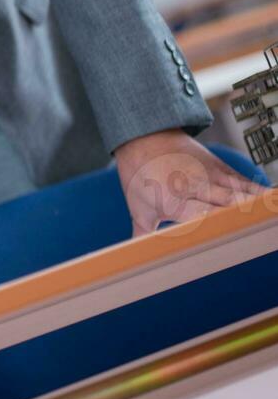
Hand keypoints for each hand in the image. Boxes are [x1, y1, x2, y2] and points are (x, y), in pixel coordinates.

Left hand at [114, 129, 264, 236]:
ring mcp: (211, 175)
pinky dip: (260, 194)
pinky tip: (271, 206)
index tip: (230, 247)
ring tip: (268, 224)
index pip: (200, 219)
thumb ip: (143, 235)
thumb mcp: (138, 208)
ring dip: (257, 208)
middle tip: (257, 239)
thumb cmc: (140, 177)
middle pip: (227, 205)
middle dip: (243, 221)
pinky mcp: (223, 168)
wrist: (144, 137)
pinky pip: (247, 183)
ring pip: (242, 192)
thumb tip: (134, 261)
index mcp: (172, 200)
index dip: (217, 230)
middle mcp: (194, 186)